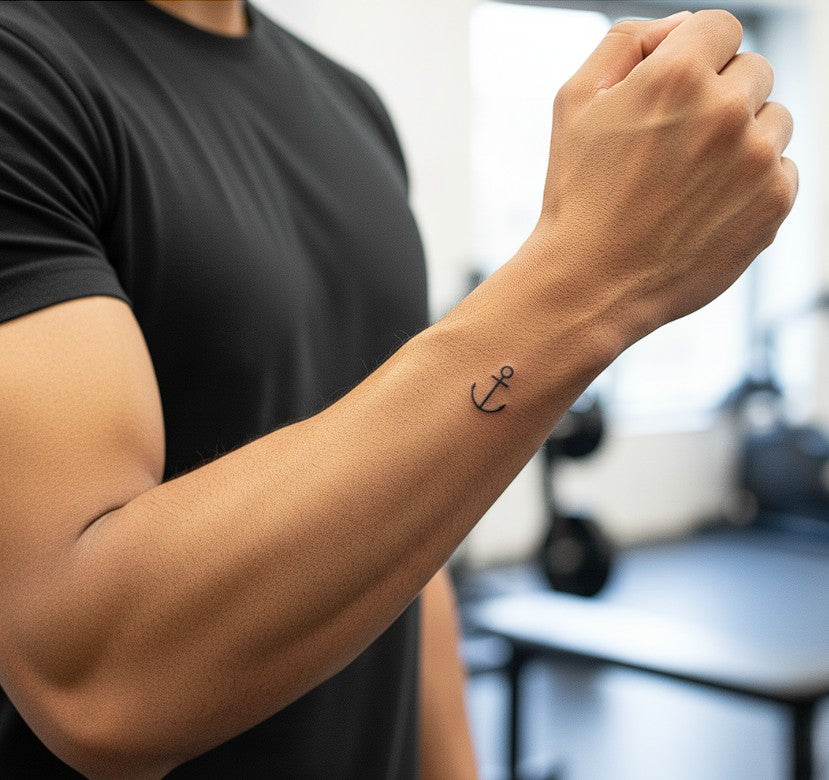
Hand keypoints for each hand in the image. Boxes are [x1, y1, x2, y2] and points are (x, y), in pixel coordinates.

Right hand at [533, 11, 796, 343]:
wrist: (591, 282)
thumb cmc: (577, 194)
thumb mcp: (574, 103)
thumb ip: (625, 43)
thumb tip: (681, 26)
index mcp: (677, 74)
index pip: (721, 28)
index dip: (695, 57)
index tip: (675, 95)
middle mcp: (727, 109)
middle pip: (754, 71)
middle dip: (720, 96)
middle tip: (676, 145)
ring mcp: (757, 159)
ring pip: (775, 120)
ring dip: (743, 139)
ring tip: (691, 182)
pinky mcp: (774, 203)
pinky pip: (784, 170)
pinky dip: (753, 184)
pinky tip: (707, 208)